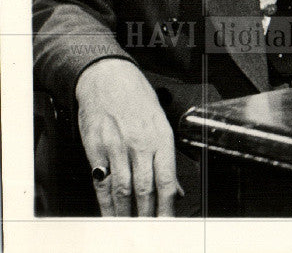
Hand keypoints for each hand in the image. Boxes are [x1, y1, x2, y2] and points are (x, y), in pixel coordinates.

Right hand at [76, 59, 179, 216]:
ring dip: (126, 213)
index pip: (167, 179)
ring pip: (123, 190)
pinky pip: (101, 183)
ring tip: (130, 228)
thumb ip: (167, 158)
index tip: (168, 222)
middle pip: (145, 189)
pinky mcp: (95, 150)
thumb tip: (177, 189)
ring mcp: (116, 147)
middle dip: (147, 215)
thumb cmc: (138, 99)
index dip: (168, 205)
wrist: (108, 78)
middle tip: (149, 231)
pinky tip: (110, 214)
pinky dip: (105, 203)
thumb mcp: (161, 123)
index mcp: (161, 138)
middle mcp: (139, 144)